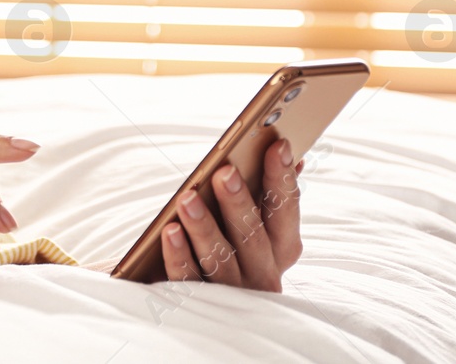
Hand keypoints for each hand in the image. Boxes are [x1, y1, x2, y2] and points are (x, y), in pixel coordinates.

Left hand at [158, 138, 304, 291]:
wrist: (213, 312)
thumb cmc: (234, 245)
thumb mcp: (258, 224)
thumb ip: (267, 191)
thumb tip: (282, 147)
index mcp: (282, 248)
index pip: (286, 211)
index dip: (283, 179)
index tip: (278, 144)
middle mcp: (263, 273)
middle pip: (253, 237)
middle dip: (239, 203)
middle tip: (224, 172)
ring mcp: (234, 293)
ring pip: (220, 259)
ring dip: (204, 227)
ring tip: (187, 198)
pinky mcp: (200, 304)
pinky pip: (188, 280)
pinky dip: (179, 255)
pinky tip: (169, 231)